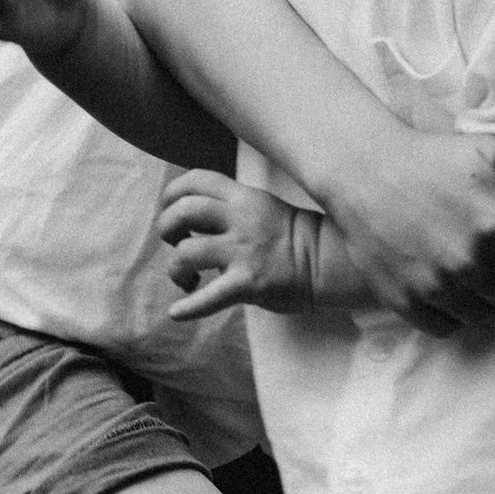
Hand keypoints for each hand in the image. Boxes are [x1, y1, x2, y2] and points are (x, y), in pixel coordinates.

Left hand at [158, 172, 308, 319]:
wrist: (328, 262)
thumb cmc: (291, 238)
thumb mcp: (261, 206)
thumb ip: (229, 206)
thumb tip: (191, 216)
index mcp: (243, 197)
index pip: (195, 180)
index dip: (172, 194)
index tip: (168, 209)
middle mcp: (240, 219)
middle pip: (183, 212)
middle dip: (166, 228)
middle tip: (175, 243)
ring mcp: (243, 251)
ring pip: (187, 253)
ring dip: (176, 270)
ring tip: (187, 280)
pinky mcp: (248, 283)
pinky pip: (210, 297)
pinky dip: (188, 307)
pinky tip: (176, 312)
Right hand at [324, 124, 494, 332]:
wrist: (362, 171)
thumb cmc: (431, 158)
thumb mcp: (489, 150)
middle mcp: (469, 263)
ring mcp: (435, 286)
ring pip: (487, 315)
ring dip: (491, 300)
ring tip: (484, 277)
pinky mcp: (406, 300)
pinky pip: (447, 327)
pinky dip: (454, 314)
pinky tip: (452, 289)